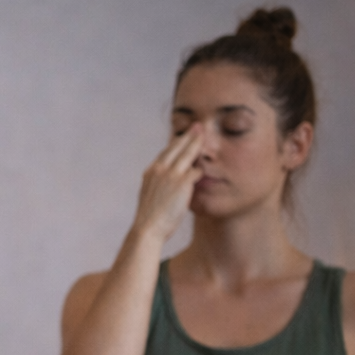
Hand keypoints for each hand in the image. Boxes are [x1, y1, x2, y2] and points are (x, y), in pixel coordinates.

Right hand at [132, 124, 203, 242]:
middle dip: (189, 135)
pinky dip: (201, 170)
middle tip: (198, 126)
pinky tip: (207, 169)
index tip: (183, 136)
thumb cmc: (150, 218)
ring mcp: (171, 174)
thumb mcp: (150, 195)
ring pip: (188, 153)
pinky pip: (197, 171)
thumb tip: (167, 182)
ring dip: (197, 143)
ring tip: (205, 135)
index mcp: (151, 172)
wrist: (147, 229)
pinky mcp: (182, 182)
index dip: (176, 142)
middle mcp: (159, 169)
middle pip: (177, 146)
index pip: (166, 152)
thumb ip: (159, 184)